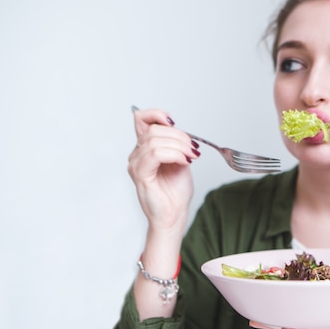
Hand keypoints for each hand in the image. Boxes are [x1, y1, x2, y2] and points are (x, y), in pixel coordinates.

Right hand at [128, 108, 199, 230]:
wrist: (174, 214)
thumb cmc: (175, 192)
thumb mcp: (180, 159)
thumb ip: (176, 144)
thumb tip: (180, 130)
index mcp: (145, 148)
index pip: (141, 119)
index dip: (157, 114)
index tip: (174, 122)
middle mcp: (137, 154)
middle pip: (154, 129)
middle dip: (179, 135)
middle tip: (192, 149)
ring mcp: (136, 164)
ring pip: (155, 140)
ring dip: (179, 145)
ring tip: (190, 156)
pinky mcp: (140, 175)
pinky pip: (156, 154)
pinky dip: (174, 154)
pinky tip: (183, 162)